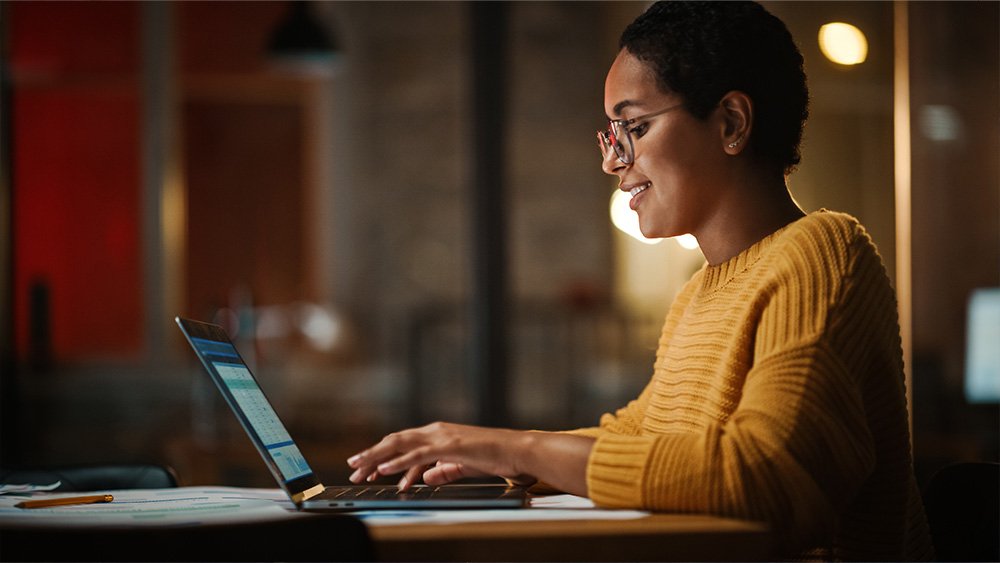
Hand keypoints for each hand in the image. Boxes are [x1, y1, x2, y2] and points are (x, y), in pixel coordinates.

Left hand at [346, 422, 535, 490]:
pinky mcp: (449, 446)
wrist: (515, 451)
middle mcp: (435, 431)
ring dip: (377, 458)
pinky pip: (417, 455)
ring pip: (400, 445)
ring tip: (360, 469)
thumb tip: (425, 477)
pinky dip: (398, 462)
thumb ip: (443, 470)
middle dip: (371, 455)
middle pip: (394, 441)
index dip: (381, 455)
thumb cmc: (493, 456)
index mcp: (437, 434)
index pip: (402, 444)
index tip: (365, 468)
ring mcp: (441, 436)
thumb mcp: (462, 465)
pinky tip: (384, 470)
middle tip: (353, 469)